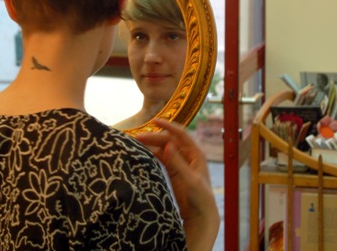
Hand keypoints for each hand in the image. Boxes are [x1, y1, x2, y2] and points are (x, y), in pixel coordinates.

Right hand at [136, 118, 219, 250]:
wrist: (201, 215)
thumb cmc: (201, 197)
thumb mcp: (190, 179)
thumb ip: (178, 162)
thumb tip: (168, 144)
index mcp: (196, 153)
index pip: (181, 134)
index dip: (168, 125)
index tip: (154, 120)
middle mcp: (188, 155)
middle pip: (169, 140)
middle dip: (154, 137)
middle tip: (137, 137)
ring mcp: (180, 162)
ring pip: (164, 148)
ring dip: (151, 144)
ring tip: (136, 143)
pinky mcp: (173, 171)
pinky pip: (161, 158)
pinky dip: (152, 154)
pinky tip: (142, 153)